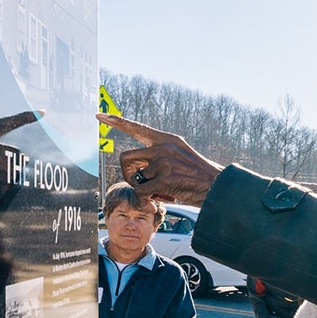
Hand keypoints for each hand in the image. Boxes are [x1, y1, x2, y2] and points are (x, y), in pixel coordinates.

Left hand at [99, 114, 222, 203]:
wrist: (217, 187)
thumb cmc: (197, 177)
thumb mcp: (180, 157)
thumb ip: (159, 157)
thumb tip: (138, 170)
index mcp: (166, 139)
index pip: (137, 128)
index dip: (117, 122)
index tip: (99, 116)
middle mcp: (163, 147)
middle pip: (125, 157)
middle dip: (128, 174)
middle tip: (142, 184)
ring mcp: (164, 162)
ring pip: (134, 179)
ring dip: (142, 190)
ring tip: (160, 193)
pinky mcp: (165, 179)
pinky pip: (141, 192)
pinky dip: (146, 201)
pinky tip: (160, 202)